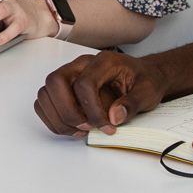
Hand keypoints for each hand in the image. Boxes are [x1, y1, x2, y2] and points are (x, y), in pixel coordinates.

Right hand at [34, 50, 162, 136]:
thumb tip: (114, 116)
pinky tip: (73, 128)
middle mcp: (81, 65)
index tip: (106, 126)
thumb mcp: (148, 91)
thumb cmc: (143, 80)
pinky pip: (44, 102)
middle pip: (55, 82)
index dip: (92, 110)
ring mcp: (70, 75)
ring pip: (45, 93)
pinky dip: (54, 120)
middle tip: (87, 127)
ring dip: (59, 118)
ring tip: (81, 130)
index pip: (84, 83)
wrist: (142, 76)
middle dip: (68, 112)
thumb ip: (133, 103)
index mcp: (103, 62)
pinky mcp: (64, 89)